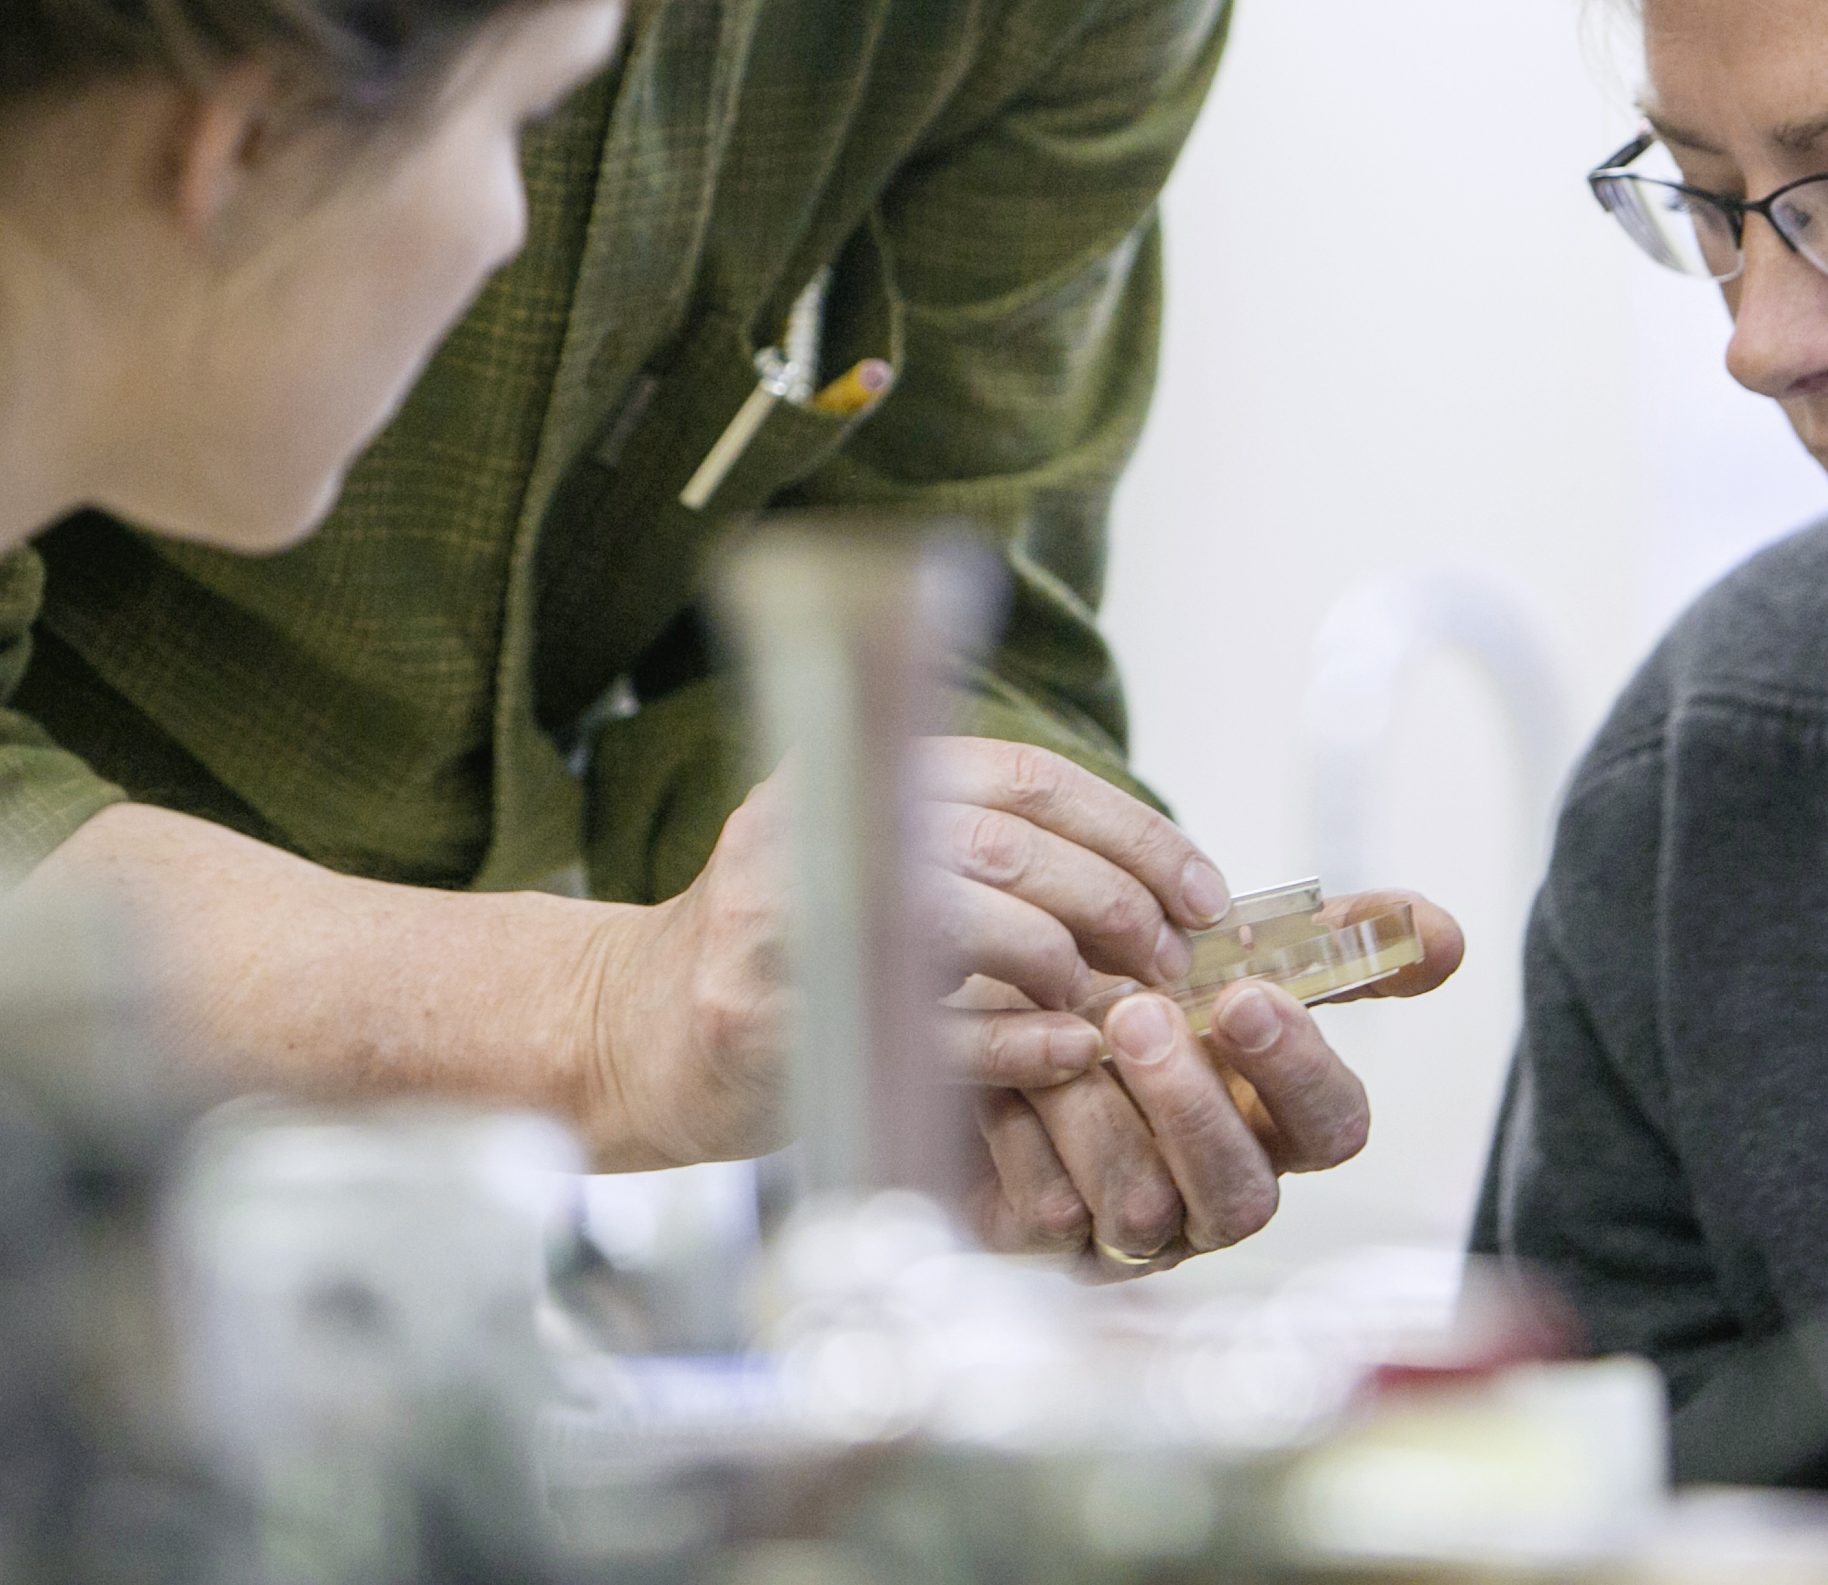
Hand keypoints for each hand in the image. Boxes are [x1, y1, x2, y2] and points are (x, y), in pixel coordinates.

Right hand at [573, 740, 1244, 1168]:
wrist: (626, 1031)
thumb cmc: (776, 954)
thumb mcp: (867, 866)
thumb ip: (978, 854)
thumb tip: (1146, 878)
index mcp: (847, 773)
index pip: (1024, 776)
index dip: (1129, 830)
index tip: (1200, 888)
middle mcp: (810, 828)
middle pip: (1008, 845)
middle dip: (1115, 904)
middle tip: (1171, 959)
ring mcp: (778, 922)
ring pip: (966, 923)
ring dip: (1069, 970)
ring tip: (1120, 1007)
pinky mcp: (765, 1021)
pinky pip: (921, 1031)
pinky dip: (1016, 1046)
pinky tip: (1071, 1054)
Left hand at [966, 889, 1465, 1274]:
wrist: (1009, 1016)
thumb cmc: (1143, 995)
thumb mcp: (1236, 957)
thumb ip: (1338, 945)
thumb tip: (1447, 933)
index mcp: (1279, 1126)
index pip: (1334, 1127)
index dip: (1298, 1070)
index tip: (1250, 996)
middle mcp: (1218, 1195)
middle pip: (1245, 1195)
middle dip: (1194, 1106)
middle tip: (1139, 1013)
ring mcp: (1135, 1237)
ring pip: (1143, 1211)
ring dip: (1101, 1113)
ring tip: (1060, 1036)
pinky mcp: (1048, 1248)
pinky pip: (1051, 1213)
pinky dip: (1029, 1135)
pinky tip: (1010, 1077)